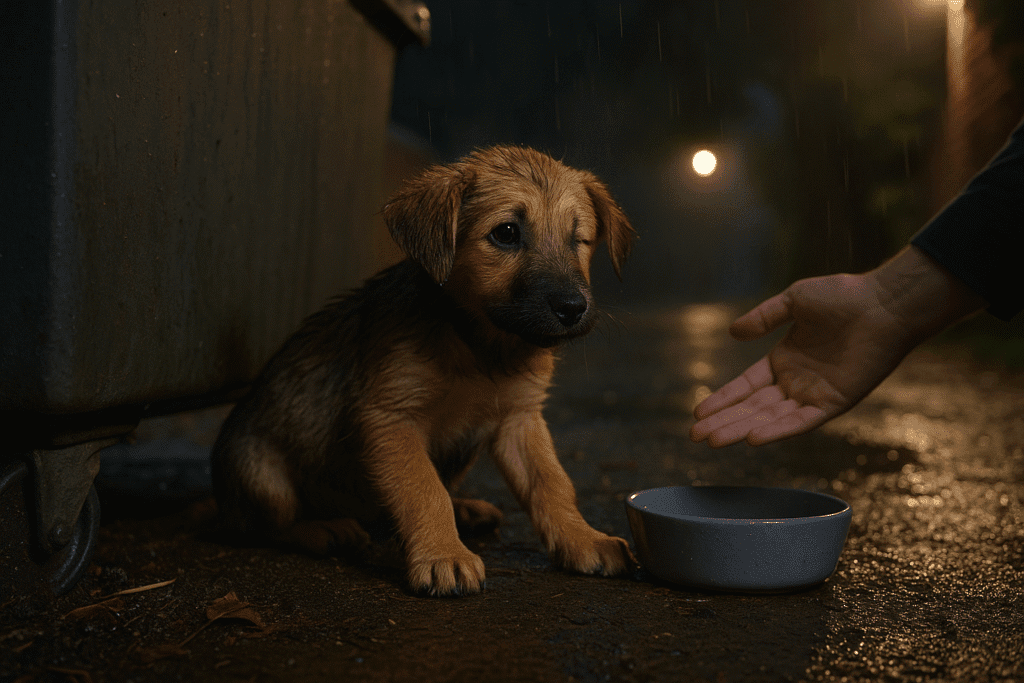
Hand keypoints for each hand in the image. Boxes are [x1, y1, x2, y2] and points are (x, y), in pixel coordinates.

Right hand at [689, 247, 985, 446]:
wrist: (883, 304)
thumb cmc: (843, 297)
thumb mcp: (794, 301)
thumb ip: (763, 317)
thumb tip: (732, 333)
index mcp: (783, 360)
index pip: (745, 387)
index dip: (722, 400)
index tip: (698, 413)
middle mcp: (795, 382)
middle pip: (752, 408)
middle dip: (723, 422)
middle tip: (696, 436)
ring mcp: (814, 395)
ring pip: (770, 418)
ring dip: (741, 429)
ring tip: (713, 441)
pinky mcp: (834, 403)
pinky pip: (802, 421)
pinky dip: (779, 431)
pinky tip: (754, 438)